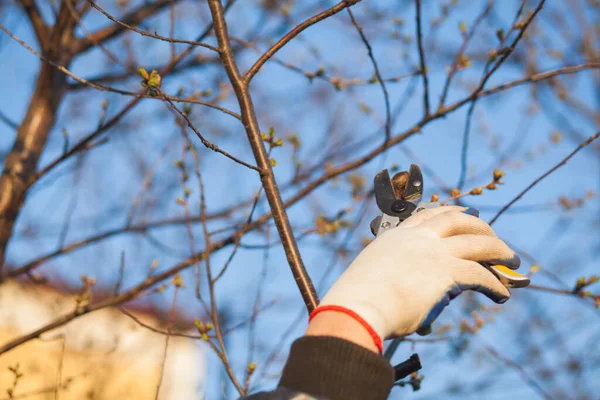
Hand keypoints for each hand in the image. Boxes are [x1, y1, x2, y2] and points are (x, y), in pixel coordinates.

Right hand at [317, 205, 520, 340]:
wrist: (358, 306)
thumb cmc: (359, 300)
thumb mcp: (377, 276)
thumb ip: (399, 279)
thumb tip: (421, 307)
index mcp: (397, 235)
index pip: (430, 215)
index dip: (453, 212)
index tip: (467, 212)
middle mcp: (418, 238)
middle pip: (460, 221)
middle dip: (483, 228)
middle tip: (496, 240)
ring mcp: (434, 252)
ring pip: (478, 243)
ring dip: (499, 251)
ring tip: (512, 261)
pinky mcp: (447, 272)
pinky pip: (481, 274)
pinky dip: (495, 284)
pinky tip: (502, 294)